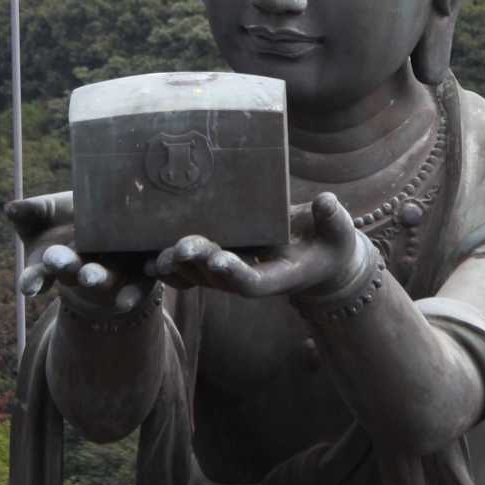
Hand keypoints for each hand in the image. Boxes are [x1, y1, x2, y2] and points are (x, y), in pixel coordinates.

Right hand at [4, 192, 151, 312]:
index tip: (25, 285)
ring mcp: (109, 275)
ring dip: (94, 279)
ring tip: (88, 277)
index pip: (39, 272)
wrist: (116, 217)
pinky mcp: (138, 276)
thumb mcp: (50, 210)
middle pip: (70, 271)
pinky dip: (129, 295)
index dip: (32, 279)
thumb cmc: (73, 214)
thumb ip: (32, 211)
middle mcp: (80, 271)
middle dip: (63, 267)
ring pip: (101, 279)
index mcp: (55, 260)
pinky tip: (125, 302)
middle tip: (55, 261)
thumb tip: (10, 208)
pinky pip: (134, 288)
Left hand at [145, 192, 363, 298]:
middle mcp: (249, 279)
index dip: (235, 272)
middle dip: (198, 264)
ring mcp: (230, 273)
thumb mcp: (338, 231)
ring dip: (176, 267)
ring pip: (197, 277)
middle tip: (181, 246)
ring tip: (156, 254)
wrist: (317, 253)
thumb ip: (333, 219)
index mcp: (278, 277)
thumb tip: (328, 202)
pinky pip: (189, 269)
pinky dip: (169, 266)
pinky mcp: (217, 262)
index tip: (220, 259)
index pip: (253, 282)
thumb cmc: (330, 240)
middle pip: (217, 279)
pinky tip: (146, 258)